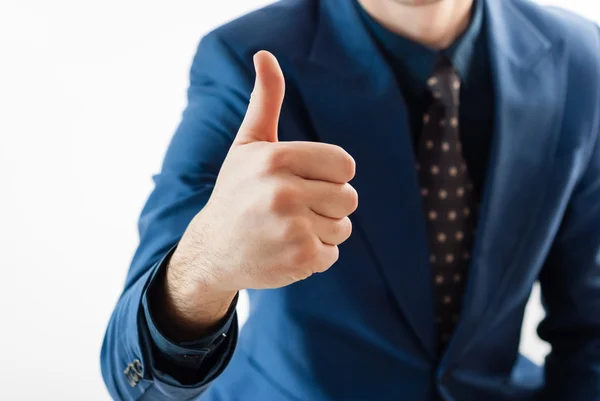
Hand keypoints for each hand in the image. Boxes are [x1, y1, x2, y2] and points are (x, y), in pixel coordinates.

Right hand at [160, 51, 357, 336]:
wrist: (211, 250)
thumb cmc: (236, 192)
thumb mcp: (247, 145)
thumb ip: (265, 101)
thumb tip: (265, 54)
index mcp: (276, 158)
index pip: (345, 165)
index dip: (329, 176)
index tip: (302, 183)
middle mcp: (283, 192)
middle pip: (349, 198)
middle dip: (327, 206)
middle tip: (292, 210)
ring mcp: (292, 227)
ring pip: (343, 228)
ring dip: (322, 232)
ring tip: (287, 230)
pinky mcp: (299, 259)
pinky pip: (332, 255)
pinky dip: (315, 257)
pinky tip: (285, 251)